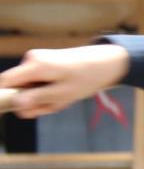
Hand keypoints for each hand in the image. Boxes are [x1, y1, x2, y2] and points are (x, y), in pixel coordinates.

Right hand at [0, 45, 127, 117]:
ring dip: (45, 99)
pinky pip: (38, 84)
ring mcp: (37, 60)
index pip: (4, 82)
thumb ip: (37, 99)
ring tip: (66, 97)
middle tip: (56, 106)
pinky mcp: (43, 64)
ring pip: (29, 89)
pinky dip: (50, 92)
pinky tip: (66, 92)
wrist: (108, 61)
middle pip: (18, 89)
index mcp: (34, 65)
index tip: (20, 109)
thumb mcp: (64, 93)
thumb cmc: (88, 77)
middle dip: (34, 102)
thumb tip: (15, 104)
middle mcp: (31, 59)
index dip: (5, 98)